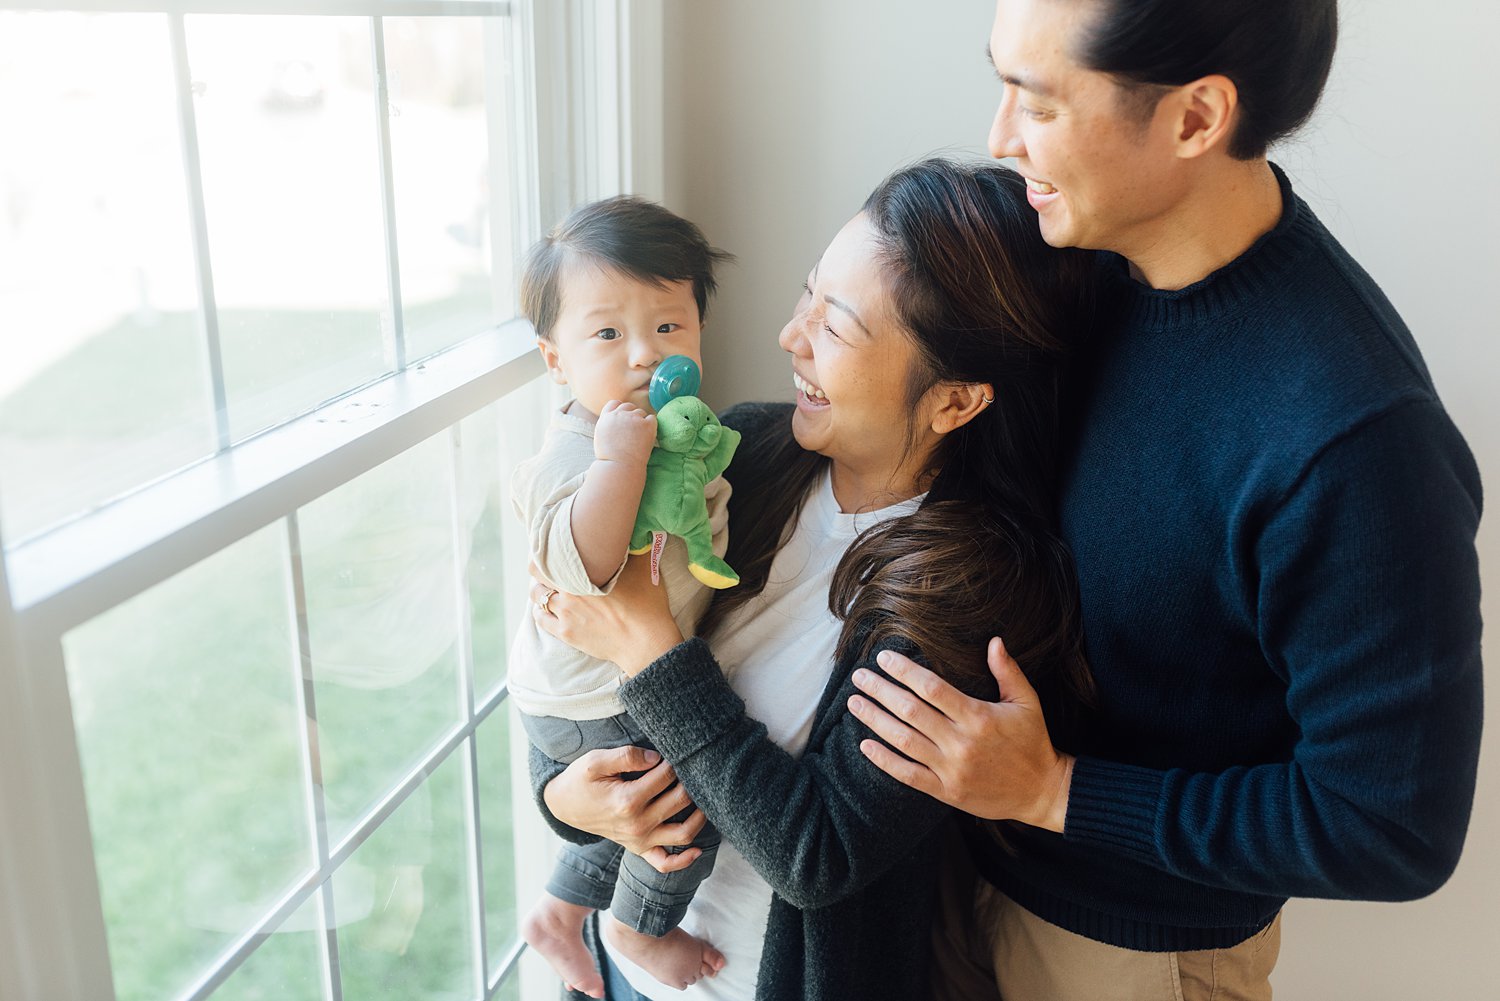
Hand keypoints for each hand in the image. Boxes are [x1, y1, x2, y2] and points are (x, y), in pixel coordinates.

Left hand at [532, 556, 683, 674]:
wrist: (645, 643)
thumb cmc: (647, 605)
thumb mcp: (643, 569)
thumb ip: (631, 550)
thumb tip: (628, 536)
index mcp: (585, 571)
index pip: (551, 553)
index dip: (548, 548)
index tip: (552, 546)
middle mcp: (569, 590)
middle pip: (537, 573)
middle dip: (540, 568)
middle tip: (548, 565)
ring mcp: (565, 613)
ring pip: (537, 596)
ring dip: (539, 589)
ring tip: (547, 586)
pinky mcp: (565, 633)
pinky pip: (540, 618)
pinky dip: (539, 610)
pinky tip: (546, 607)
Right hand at [543, 745, 708, 873]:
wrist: (563, 806)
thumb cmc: (580, 780)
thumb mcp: (595, 761)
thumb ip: (627, 756)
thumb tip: (657, 758)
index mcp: (627, 801)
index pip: (666, 776)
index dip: (673, 760)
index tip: (672, 751)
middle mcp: (637, 824)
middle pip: (681, 800)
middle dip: (690, 781)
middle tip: (690, 768)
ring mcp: (639, 840)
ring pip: (684, 833)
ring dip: (700, 815)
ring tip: (702, 796)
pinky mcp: (639, 849)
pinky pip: (665, 863)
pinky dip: (684, 860)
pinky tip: (697, 848)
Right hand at [594, 400, 656, 464]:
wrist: (619, 466)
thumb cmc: (610, 458)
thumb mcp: (601, 436)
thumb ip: (608, 424)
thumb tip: (616, 422)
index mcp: (606, 417)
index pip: (615, 403)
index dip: (620, 409)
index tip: (624, 418)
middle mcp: (619, 414)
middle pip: (629, 406)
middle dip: (631, 416)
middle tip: (633, 432)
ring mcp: (633, 418)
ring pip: (641, 412)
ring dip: (641, 421)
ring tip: (638, 438)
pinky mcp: (646, 424)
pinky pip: (652, 418)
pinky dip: (651, 425)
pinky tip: (647, 436)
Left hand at [846, 637, 1074, 832]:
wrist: (1042, 791)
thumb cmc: (1033, 742)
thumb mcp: (1028, 702)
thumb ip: (1008, 671)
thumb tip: (994, 641)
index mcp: (979, 716)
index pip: (931, 688)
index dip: (904, 671)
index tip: (884, 658)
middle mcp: (961, 742)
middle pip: (910, 711)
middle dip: (880, 690)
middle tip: (859, 676)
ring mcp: (952, 769)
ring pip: (903, 741)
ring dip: (875, 720)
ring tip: (855, 703)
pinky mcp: (946, 791)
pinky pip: (908, 775)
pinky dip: (884, 760)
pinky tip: (865, 745)